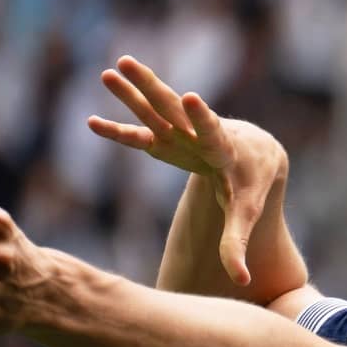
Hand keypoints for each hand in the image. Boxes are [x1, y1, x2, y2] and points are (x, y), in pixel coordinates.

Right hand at [86, 56, 287, 285]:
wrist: (255, 155)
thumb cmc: (251, 184)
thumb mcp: (245, 212)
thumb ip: (238, 244)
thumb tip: (242, 281)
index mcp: (222, 148)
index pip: (211, 129)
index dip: (202, 116)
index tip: (191, 97)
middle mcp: (198, 133)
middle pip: (173, 108)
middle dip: (152, 87)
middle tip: (127, 65)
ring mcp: (180, 132)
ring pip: (154, 109)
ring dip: (133, 91)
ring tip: (111, 69)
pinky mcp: (166, 139)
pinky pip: (139, 134)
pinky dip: (119, 130)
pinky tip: (91, 123)